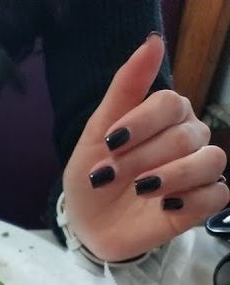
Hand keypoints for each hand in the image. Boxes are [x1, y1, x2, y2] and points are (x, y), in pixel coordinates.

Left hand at [63, 33, 228, 261]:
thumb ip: (125, 88)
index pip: (170, 104)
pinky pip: (218, 195)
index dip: (141, 122)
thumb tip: (153, 42)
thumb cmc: (93, 175)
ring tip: (142, 189)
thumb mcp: (97, 133)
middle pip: (185, 135)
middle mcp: (188, 139)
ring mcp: (195, 172)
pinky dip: (195, 199)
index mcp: (166, 116)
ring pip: (211, 161)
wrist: (86, 224)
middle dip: (142, 157)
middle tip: (109, 176)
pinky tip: (166, 205)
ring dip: (174, 175)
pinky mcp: (198, 204)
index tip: (111, 142)